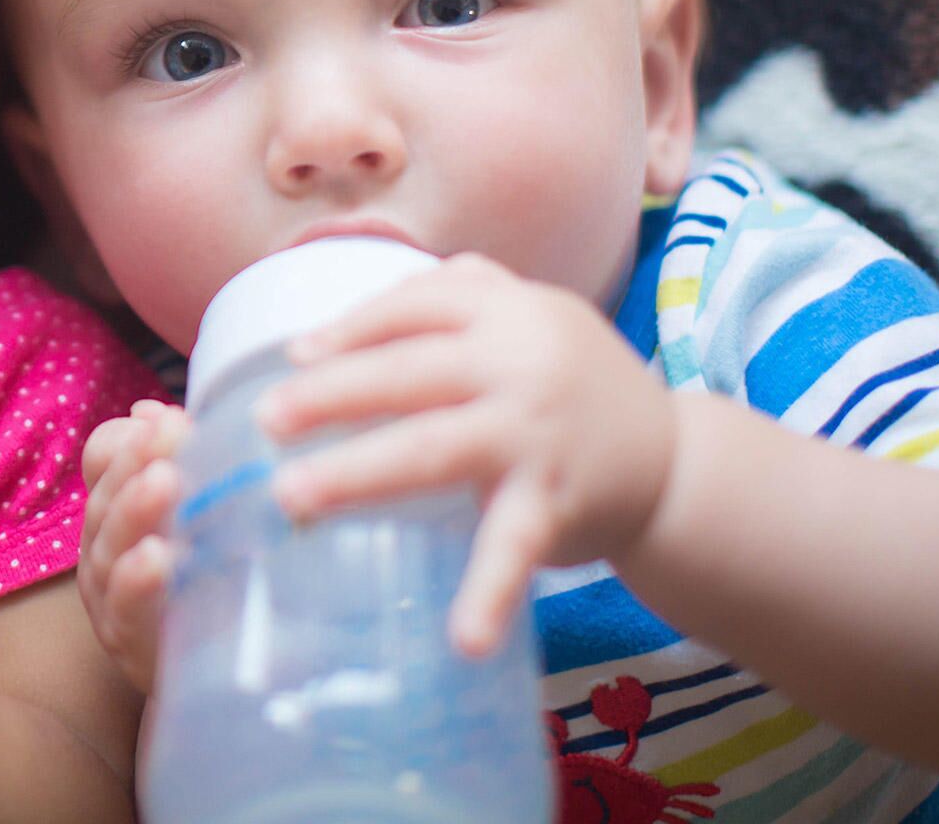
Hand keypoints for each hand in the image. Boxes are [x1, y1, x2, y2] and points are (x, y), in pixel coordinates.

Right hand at [77, 401, 187, 693]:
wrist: (214, 674)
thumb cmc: (207, 581)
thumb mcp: (204, 516)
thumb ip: (187, 463)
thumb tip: (157, 410)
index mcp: (116, 507)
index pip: (103, 458)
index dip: (131, 438)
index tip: (171, 419)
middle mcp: (101, 546)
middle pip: (105, 493)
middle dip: (136, 460)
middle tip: (171, 432)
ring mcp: (107, 595)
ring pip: (107, 544)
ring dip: (135, 509)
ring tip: (165, 481)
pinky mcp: (127, 641)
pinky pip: (124, 605)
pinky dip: (137, 579)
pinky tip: (159, 557)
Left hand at [259, 253, 679, 657]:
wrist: (675, 459)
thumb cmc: (571, 384)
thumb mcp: (527, 317)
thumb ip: (450, 301)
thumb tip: (322, 337)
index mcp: (506, 309)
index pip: (414, 305)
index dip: (350, 330)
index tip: (293, 358)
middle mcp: (521, 362)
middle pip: (407, 371)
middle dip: (329, 396)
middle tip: (264, 421)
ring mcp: (536, 433)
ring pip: (432, 447)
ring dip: (356, 473)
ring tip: (292, 497)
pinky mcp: (556, 501)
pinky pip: (511, 547)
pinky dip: (488, 594)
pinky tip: (460, 638)